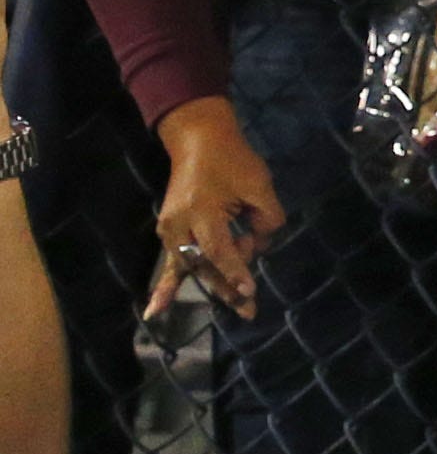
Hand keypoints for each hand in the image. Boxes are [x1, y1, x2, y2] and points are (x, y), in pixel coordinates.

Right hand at [149, 95, 283, 320]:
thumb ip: (265, 218)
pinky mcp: (169, 233)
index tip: (249, 292)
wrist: (198, 140)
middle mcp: (179, 227)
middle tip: (250, 311)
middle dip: (228, 288)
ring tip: (240, 304)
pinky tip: (154, 312)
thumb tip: (260, 245)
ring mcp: (170, 231)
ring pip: (193, 266)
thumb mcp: (259, 184)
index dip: (236, 272)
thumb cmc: (232, 159)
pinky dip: (166, 286)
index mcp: (201, 212)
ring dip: (216, 281)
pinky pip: (172, 263)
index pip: (220, 251)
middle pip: (205, 265)